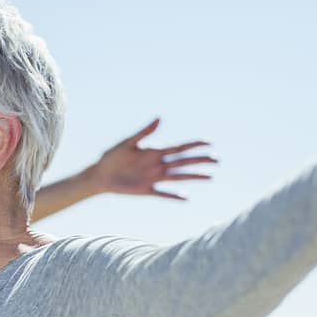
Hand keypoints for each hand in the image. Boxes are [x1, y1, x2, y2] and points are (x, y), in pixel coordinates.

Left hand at [88, 119, 216, 200]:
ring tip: (210, 177)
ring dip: (193, 177)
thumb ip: (144, 132)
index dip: (194, 145)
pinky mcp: (146, 190)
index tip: (209, 143)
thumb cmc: (112, 156)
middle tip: (216, 160)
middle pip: (183, 162)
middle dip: (199, 161)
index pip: (179, 147)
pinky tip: (186, 198)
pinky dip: (174, 196)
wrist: (100, 174)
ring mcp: (154, 178)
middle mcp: (158, 164)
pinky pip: (163, 194)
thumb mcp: (127, 143)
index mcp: (155, 151)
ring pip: (178, 177)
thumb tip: (159, 118)